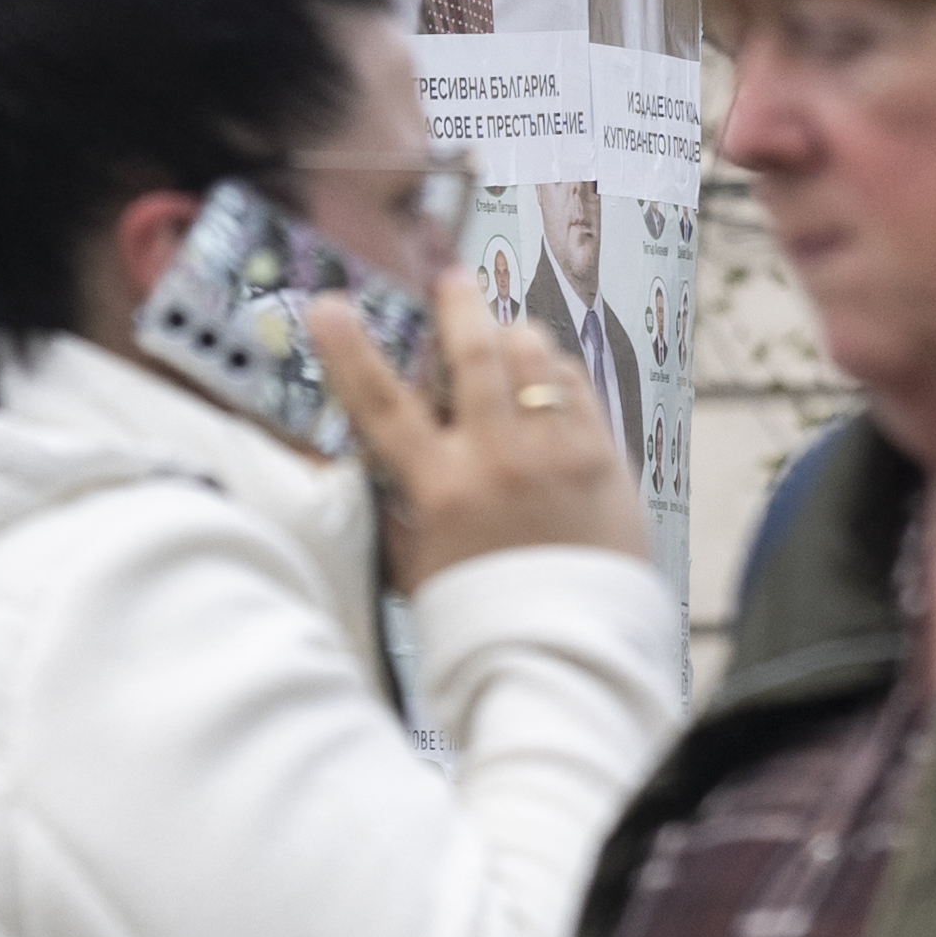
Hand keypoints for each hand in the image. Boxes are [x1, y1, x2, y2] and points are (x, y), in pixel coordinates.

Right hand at [314, 268, 649, 587]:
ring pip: (533, 356)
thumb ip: (399, 505)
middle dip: (458, 305)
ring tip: (505, 339)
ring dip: (513, 338)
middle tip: (452, 282)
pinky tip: (547, 384)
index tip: (331, 307)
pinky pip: (579, 387)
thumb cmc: (481, 614)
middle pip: (474, 354)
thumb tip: (379, 456)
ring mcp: (556, 456)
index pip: (382, 405)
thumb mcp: (416, 563)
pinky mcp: (604, 461)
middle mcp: (498, 462)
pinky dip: (557, 373)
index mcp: (440, 491)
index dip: (349, 351)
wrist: (566, 655)